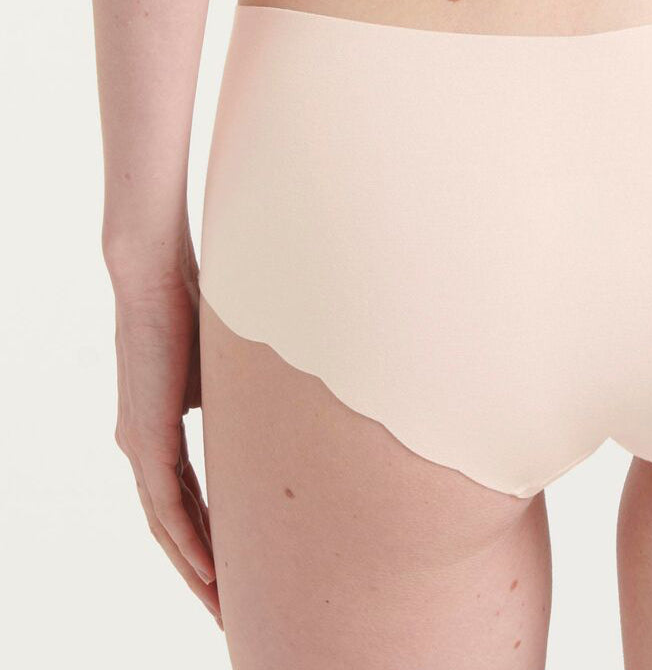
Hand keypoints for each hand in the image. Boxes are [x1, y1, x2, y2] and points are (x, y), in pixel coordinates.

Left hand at [108, 226, 220, 626]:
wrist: (154, 273)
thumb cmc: (197, 305)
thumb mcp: (227, 367)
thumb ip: (240, 400)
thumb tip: (282, 413)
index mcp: (160, 427)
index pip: (187, 499)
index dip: (212, 536)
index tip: (240, 569)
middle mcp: (142, 444)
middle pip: (174, 525)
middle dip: (203, 570)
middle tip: (231, 608)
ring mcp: (139, 444)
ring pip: (167, 526)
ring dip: (195, 569)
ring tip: (222, 605)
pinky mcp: (144, 437)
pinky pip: (166, 506)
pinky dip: (188, 542)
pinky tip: (208, 571)